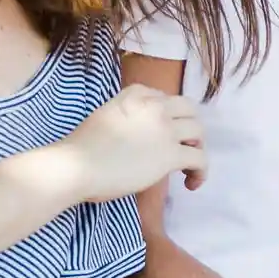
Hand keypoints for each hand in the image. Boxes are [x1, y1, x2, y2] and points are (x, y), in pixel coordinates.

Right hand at [53, 85, 203, 202]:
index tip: (161, 133)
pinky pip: (200, 158)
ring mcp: (165, 129)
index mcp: (136, 94)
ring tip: (187, 167)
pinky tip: (192, 183)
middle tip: (181, 147)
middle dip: (189, 127)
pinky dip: (201, 171)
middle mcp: (155, 106)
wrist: (77, 165)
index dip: (167, 116)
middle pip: (189, 109)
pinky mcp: (171, 154)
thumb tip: (138, 134)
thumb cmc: (81, 147)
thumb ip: (127, 115)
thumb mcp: (105, 115)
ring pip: (198, 131)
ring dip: (197, 147)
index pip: (164, 98)